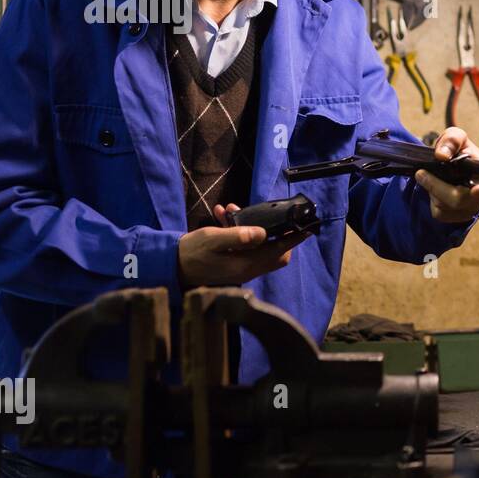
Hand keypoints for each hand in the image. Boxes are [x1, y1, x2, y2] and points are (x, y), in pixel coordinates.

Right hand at [176, 203, 312, 287]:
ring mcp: (242, 266)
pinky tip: (223, 215)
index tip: (307, 225)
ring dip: (252, 226)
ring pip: (260, 245)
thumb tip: (262, 233)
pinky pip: (246, 245)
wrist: (171, 266)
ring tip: (232, 210)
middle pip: (276, 250)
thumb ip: (238, 236)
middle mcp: (249, 268)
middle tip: (265, 213)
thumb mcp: (213, 240)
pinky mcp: (235, 262)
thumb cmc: (191, 253)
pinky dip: (240, 231)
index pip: (280, 250)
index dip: (294, 238)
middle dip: (273, 229)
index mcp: (247, 264)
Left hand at [414, 127, 478, 222]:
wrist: (450, 169)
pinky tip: (436, 189)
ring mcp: (470, 210)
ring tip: (433, 177)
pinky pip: (438, 212)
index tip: (478, 188)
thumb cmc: (459, 152)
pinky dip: (432, 198)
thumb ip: (452, 140)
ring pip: (444, 205)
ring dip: (432, 190)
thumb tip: (442, 156)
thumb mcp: (456, 138)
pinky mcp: (455, 218)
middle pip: (458, 199)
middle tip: (421, 173)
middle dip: (436, 186)